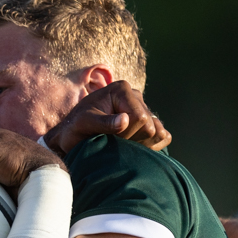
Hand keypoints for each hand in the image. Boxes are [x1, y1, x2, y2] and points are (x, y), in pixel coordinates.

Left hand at [42, 80, 170, 156]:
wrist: (73, 135)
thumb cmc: (75, 128)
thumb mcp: (83, 124)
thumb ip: (102, 122)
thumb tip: (125, 120)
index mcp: (121, 90)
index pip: (140, 118)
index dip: (126, 133)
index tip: (108, 137)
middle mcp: (136, 95)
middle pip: (150, 127)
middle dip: (132, 140)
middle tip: (112, 142)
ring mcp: (144, 108)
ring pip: (158, 133)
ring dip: (140, 144)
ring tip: (119, 143)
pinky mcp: (149, 121)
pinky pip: (163, 136)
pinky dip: (151, 146)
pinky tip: (132, 147)